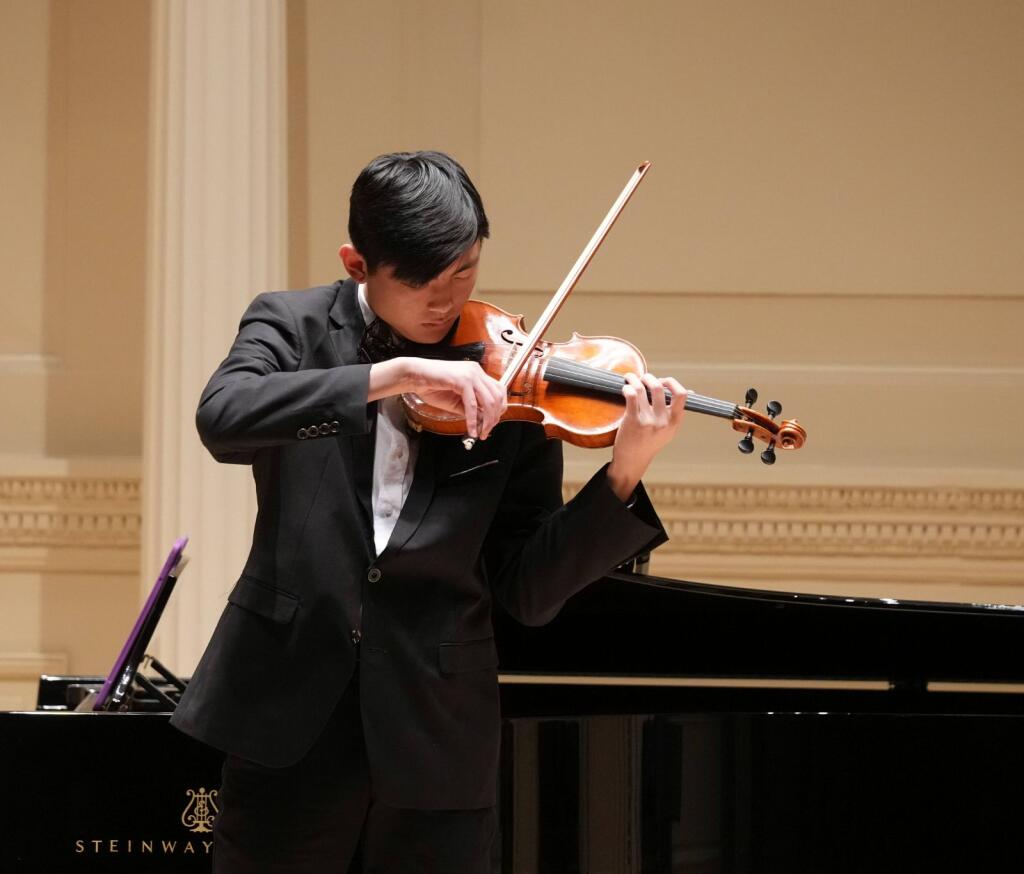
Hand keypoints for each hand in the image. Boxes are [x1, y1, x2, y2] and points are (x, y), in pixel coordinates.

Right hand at [370, 357, 506, 439]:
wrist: (413, 376)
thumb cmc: (431, 386)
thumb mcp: (456, 401)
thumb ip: (471, 409)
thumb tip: (484, 421)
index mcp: (476, 372)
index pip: (498, 390)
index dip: (499, 409)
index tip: (491, 423)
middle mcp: (476, 371)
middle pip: (497, 397)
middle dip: (494, 418)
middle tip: (486, 432)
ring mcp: (470, 374)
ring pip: (489, 401)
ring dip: (486, 421)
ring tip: (481, 433)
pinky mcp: (462, 380)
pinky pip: (472, 405)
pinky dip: (473, 420)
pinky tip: (471, 430)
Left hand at [606, 373, 686, 500]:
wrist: (633, 460)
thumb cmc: (650, 442)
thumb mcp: (669, 429)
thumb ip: (677, 411)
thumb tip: (690, 392)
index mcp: (674, 421)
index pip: (682, 394)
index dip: (671, 382)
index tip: (662, 381)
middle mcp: (663, 421)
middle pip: (658, 387)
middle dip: (649, 378)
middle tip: (642, 378)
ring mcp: (648, 421)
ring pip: (642, 389)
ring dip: (634, 379)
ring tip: (630, 378)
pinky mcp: (632, 421)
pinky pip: (631, 395)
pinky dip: (627, 387)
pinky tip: (625, 387)